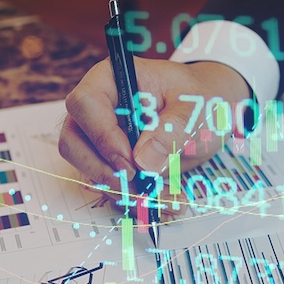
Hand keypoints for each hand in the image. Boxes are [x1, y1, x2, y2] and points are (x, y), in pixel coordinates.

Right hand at [59, 58, 250, 203]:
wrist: (209, 113)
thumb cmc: (199, 98)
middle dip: (103, 173)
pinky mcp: (113, 165)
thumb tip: (142, 162)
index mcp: (111, 80)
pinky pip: (113, 189)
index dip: (102, 137)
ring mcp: (101, 140)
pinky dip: (137, 202)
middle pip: (73, 144)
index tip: (130, 162)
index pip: (85, 105)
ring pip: (89, 173)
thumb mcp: (195, 109)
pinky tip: (167, 202)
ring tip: (167, 198)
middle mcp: (98, 110)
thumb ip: (171, 131)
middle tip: (138, 186)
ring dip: (124, 193)